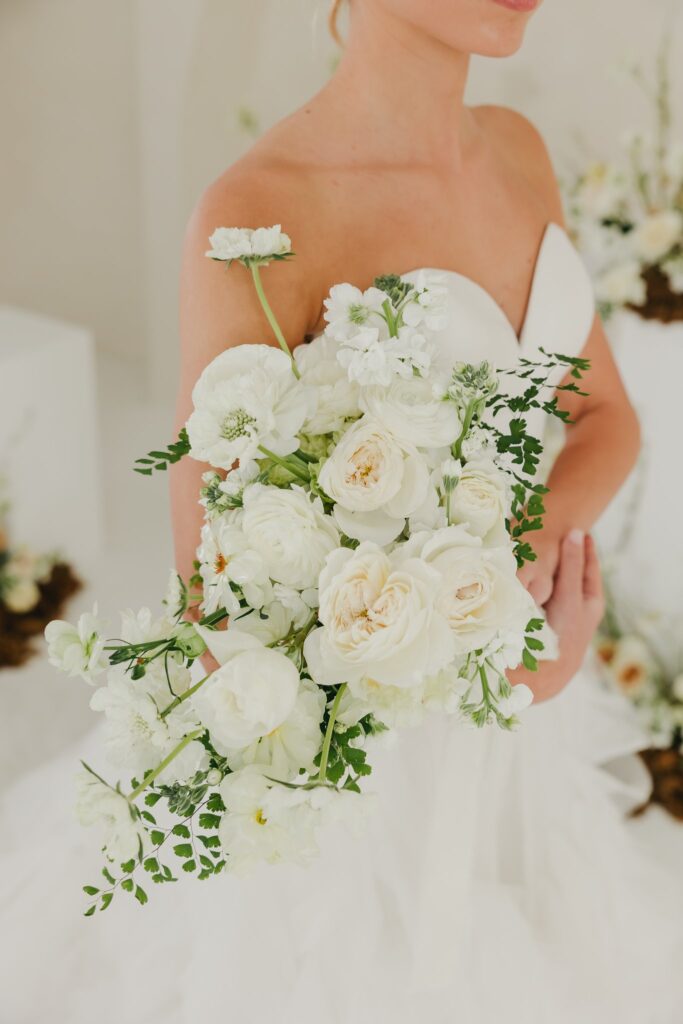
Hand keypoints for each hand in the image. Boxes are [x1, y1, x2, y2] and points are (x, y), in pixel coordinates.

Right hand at [510, 529, 603, 702]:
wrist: (547, 670)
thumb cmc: (563, 630)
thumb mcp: (570, 593)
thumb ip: (572, 564)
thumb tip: (576, 532)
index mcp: (591, 600)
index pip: (589, 565)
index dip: (583, 546)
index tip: (578, 528)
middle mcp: (577, 606)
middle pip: (572, 574)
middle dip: (564, 556)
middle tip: (556, 535)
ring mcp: (559, 614)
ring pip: (554, 585)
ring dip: (546, 570)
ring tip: (537, 551)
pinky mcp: (542, 621)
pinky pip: (540, 595)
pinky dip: (534, 584)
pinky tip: (522, 577)